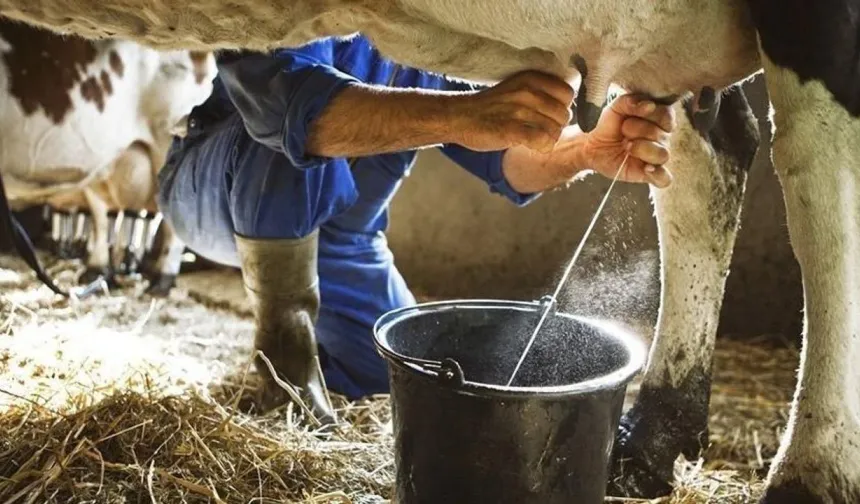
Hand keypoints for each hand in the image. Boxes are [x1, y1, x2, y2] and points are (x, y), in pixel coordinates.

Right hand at [450, 71, 574, 153]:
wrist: (459, 116)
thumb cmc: (491, 106)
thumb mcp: (517, 87)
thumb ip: (541, 91)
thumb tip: (568, 106)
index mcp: (531, 78)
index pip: (568, 94)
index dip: (562, 108)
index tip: (548, 115)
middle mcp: (527, 91)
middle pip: (564, 114)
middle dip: (556, 126)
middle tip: (539, 130)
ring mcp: (519, 110)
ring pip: (555, 130)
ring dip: (548, 139)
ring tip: (534, 138)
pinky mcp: (511, 130)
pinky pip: (543, 142)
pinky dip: (541, 148)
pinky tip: (531, 146)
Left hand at [581, 94, 675, 187]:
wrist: (594, 146)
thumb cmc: (610, 125)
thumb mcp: (615, 108)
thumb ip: (630, 101)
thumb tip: (649, 105)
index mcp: (659, 119)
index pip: (667, 115)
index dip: (649, 115)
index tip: (629, 117)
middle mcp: (662, 138)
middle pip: (661, 135)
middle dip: (637, 131)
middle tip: (623, 132)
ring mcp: (657, 156)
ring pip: (663, 155)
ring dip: (642, 149)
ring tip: (627, 147)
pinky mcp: (650, 174)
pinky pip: (664, 178)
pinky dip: (658, 174)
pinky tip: (646, 168)